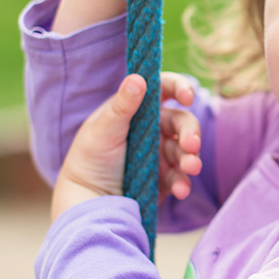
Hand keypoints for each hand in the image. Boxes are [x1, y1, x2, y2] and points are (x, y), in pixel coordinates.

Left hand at [51, 73, 201, 221]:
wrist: (86, 200)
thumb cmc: (89, 159)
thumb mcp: (102, 130)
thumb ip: (122, 106)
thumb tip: (138, 78)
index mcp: (139, 109)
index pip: (165, 90)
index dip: (180, 88)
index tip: (188, 97)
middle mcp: (154, 129)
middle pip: (182, 122)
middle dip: (191, 132)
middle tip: (192, 145)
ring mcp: (162, 154)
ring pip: (186, 150)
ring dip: (192, 158)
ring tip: (191, 168)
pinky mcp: (165, 178)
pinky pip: (180, 177)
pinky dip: (183, 182)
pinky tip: (180, 189)